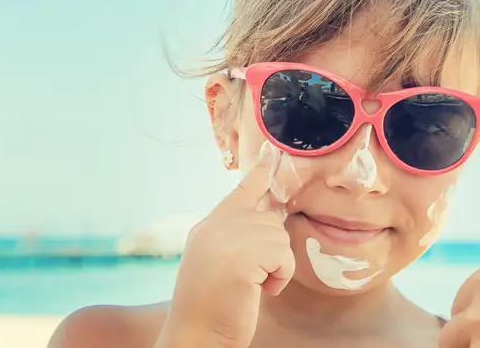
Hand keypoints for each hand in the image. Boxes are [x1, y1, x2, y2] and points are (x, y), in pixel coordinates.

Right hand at [155, 145, 293, 347]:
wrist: (196, 337)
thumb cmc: (215, 310)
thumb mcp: (224, 264)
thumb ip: (242, 237)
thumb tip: (275, 216)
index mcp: (209, 228)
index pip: (241, 192)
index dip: (260, 171)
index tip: (272, 151)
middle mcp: (214, 226)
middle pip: (271, 220)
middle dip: (273, 253)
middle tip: (252, 280)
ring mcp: (224, 237)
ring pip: (279, 237)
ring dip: (276, 268)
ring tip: (251, 286)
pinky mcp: (239, 254)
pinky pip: (283, 255)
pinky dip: (279, 278)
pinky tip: (258, 291)